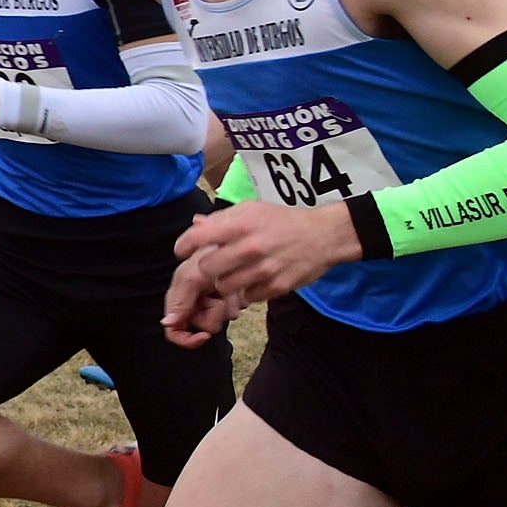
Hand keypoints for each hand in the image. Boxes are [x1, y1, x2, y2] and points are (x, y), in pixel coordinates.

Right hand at [161, 253, 247, 346]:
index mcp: (178, 297)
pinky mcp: (229, 301)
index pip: (174, 329)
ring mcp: (212, 302)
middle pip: (200, 325)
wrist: (238, 247)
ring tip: (228, 287)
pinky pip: (232, 313)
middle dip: (212, 314)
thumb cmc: (211, 255)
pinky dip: (236, 302)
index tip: (203, 336)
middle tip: (216, 294)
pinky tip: (237, 288)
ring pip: (219, 321)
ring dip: (227, 306)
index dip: (186, 338)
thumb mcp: (191, 277)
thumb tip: (167, 323)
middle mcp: (193, 301)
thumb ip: (179, 301)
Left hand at [172, 199, 364, 310]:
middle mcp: (250, 248)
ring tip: (234, 273)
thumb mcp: (253, 209)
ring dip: (225, 282)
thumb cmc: (283, 221)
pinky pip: (247, 297)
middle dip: (206, 268)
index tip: (183, 251)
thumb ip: (222, 218)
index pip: (197, 238)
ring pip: (224, 287)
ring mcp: (264, 270)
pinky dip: (246, 291)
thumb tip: (195, 224)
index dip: (183, 246)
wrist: (324, 235)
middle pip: (207, 269)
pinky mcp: (276, 287)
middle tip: (214, 265)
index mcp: (242, 225)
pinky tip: (253, 280)